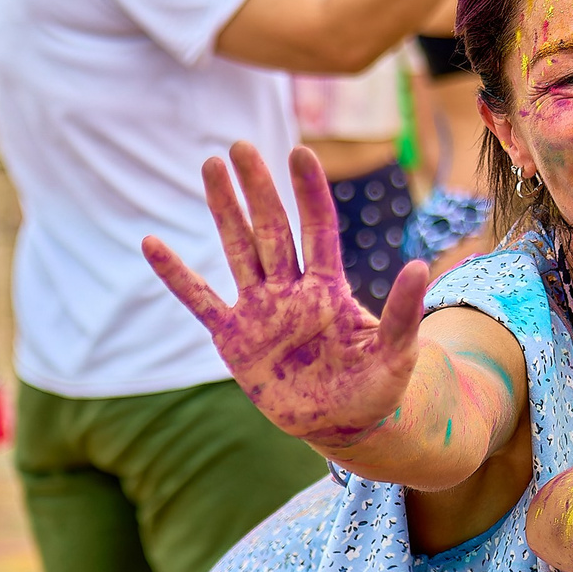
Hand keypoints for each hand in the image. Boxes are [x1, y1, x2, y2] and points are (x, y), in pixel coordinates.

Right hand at [143, 142, 431, 446]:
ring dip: (224, 210)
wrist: (343, 425)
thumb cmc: (375, 388)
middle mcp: (290, 290)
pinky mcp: (233, 339)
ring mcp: (259, 311)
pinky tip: (151, 244)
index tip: (301, 152)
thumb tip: (420, 265)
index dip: (309, 193)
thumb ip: (402, 313)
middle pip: (271, 229)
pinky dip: (177, 276)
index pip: (317, 228)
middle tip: (239, 146)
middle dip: (257, 189)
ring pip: (238, 250)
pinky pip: (200, 302)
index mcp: (328, 288)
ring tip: (210, 165)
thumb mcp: (395, 354)